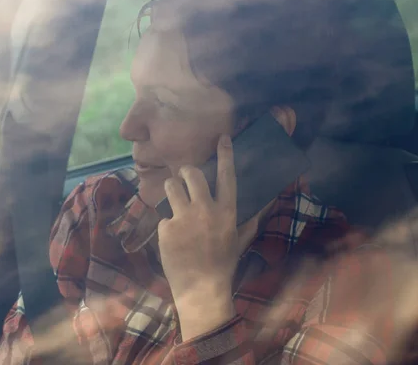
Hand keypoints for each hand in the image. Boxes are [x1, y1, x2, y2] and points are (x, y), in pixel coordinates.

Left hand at [158, 135, 238, 338]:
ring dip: (171, 189)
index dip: (225, 155)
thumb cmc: (223, 264)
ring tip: (174, 201)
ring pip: (171, 186)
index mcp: (227, 212)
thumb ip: (250, 220)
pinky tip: (173, 239)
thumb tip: (264, 205)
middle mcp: (206, 210)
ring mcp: (184, 218)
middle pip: (191, 173)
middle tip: (184, 178)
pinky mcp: (167, 228)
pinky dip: (166, 225)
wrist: (202, 289)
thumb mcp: (240, 240)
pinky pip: (163, 216)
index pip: (227, 176)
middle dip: (186, 172)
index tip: (222, 138)